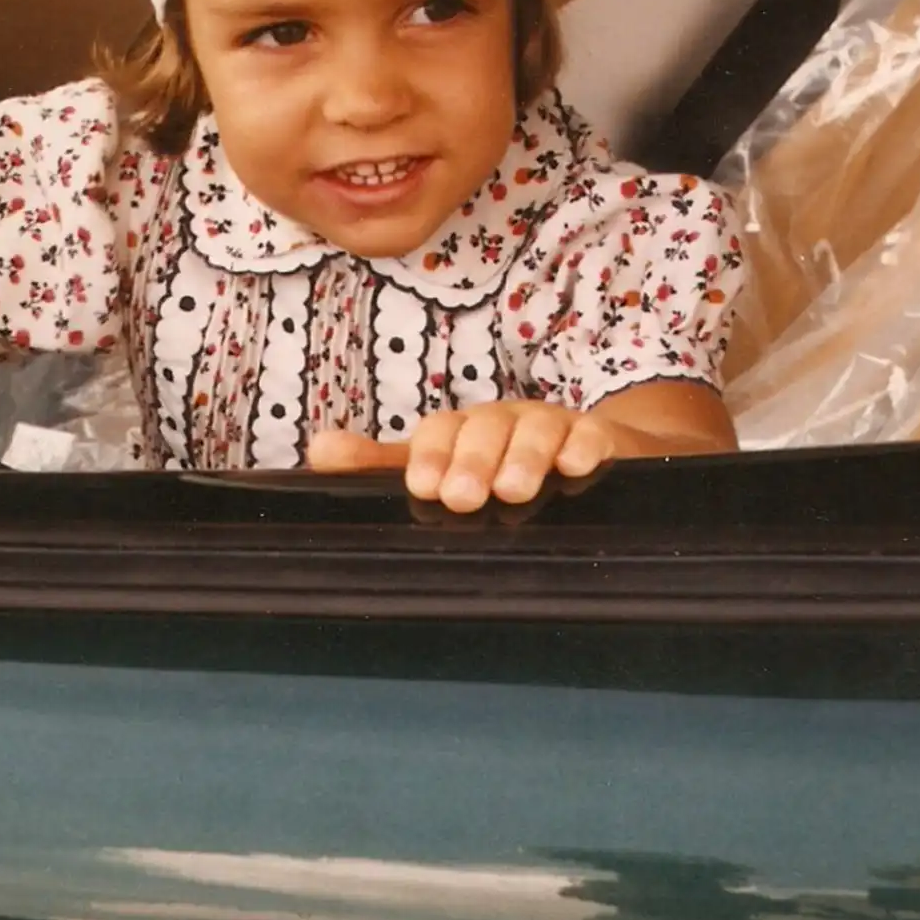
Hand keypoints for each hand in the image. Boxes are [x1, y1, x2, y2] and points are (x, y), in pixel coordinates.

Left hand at [306, 380, 736, 510]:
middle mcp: (506, 421)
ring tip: (514, 491)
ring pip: (537, 430)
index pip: (441, 432)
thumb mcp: (443, 466)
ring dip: (525, 456)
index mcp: (465, 429)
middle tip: (462, 498)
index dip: (431, 456)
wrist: (595, 452)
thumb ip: (384, 464)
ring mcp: (555, 426)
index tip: (422, 487)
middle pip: (486, 428)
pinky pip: (594, 435)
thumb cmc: (503, 464)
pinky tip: (579, 466)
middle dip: (473, 460)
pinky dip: (586, 446)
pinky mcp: (601, 438)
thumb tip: (318, 450)